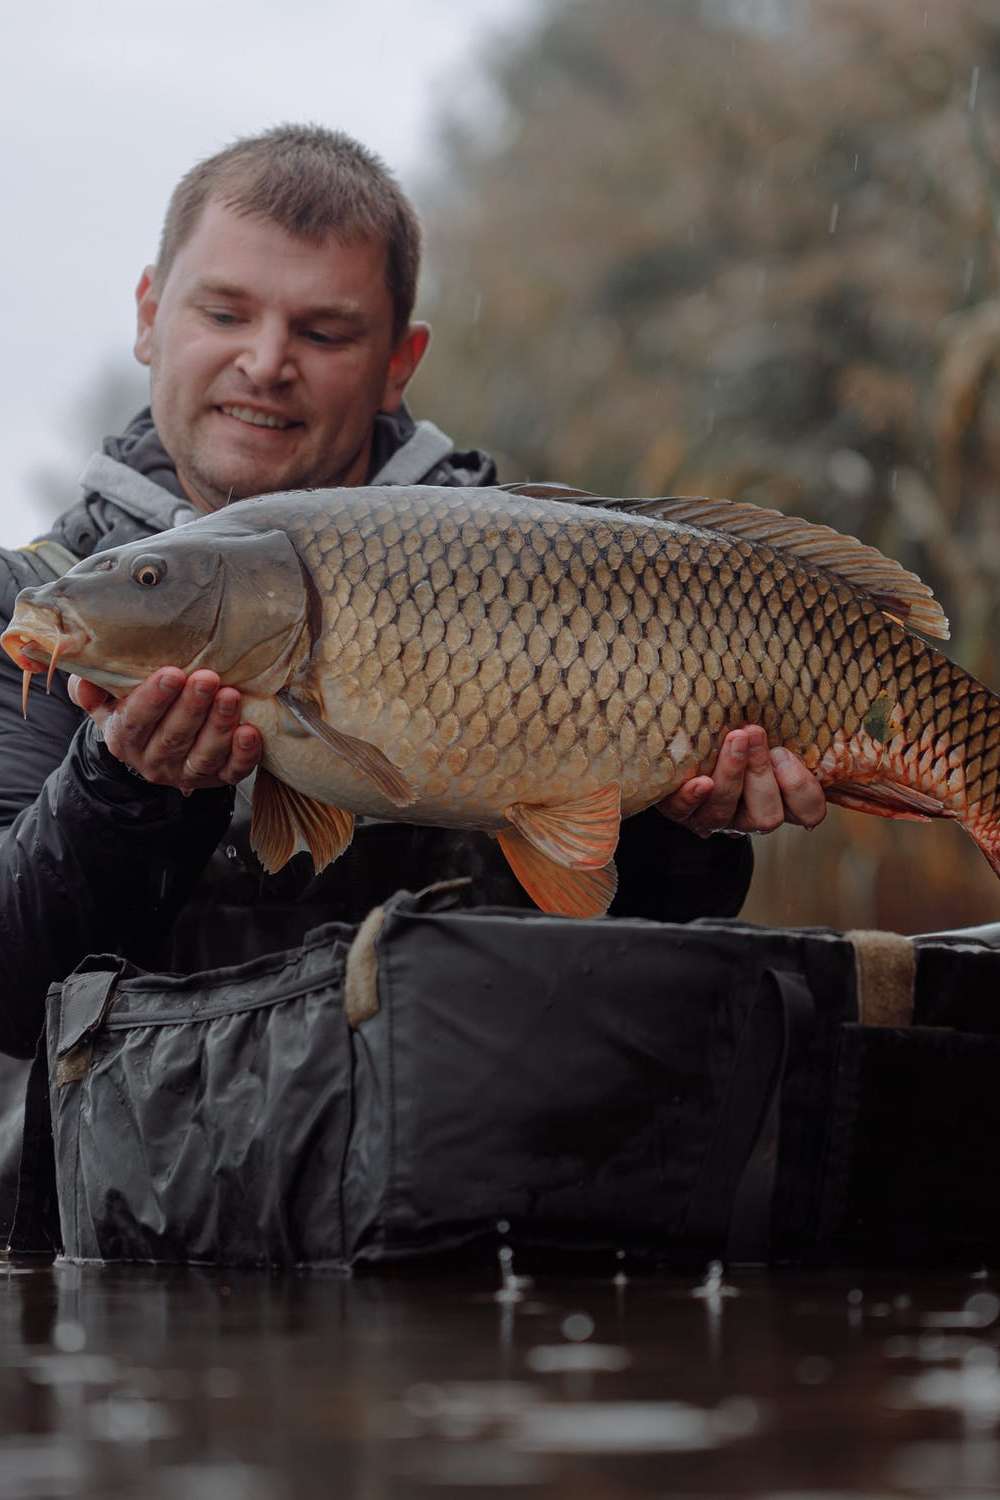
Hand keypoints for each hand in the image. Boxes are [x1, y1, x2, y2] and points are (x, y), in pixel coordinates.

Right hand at [69, 668, 261, 792]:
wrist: (158, 745)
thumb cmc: (136, 708)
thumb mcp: (107, 699)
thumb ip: (91, 689)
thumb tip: (84, 681)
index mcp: (124, 739)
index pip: (135, 722)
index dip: (153, 699)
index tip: (172, 673)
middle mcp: (155, 761)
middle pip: (173, 737)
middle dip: (192, 707)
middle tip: (207, 678)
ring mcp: (187, 772)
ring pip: (204, 755)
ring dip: (219, 726)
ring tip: (231, 697)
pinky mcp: (218, 778)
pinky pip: (232, 772)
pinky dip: (243, 754)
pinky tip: (250, 732)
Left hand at [659, 725, 825, 836]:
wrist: (685, 743)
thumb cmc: (742, 732)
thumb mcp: (770, 730)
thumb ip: (787, 727)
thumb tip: (804, 698)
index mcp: (781, 801)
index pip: (809, 812)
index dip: (800, 788)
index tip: (783, 751)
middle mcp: (750, 816)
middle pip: (767, 816)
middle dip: (761, 772)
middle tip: (753, 732)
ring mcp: (715, 819)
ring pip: (725, 812)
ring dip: (731, 773)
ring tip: (733, 738)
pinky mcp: (682, 812)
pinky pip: (685, 812)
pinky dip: (692, 797)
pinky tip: (700, 781)